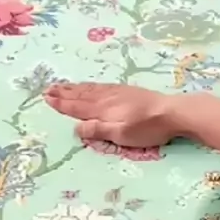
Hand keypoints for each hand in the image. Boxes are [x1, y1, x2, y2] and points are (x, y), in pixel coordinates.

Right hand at [44, 83, 175, 146]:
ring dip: (73, 88)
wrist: (172, 112)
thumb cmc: (147, 128)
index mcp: (103, 110)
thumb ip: (98, 130)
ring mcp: (117, 93)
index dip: (62, 103)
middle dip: (63, 93)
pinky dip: (89, 85)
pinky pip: (100, 86)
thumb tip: (75, 127)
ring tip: (61, 85)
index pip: (77, 107)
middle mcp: (106, 98)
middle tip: (47, 89)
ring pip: (89, 89)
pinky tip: (89, 85)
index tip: (47, 99)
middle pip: (80, 95)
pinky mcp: (126, 91)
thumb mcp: (121, 134)